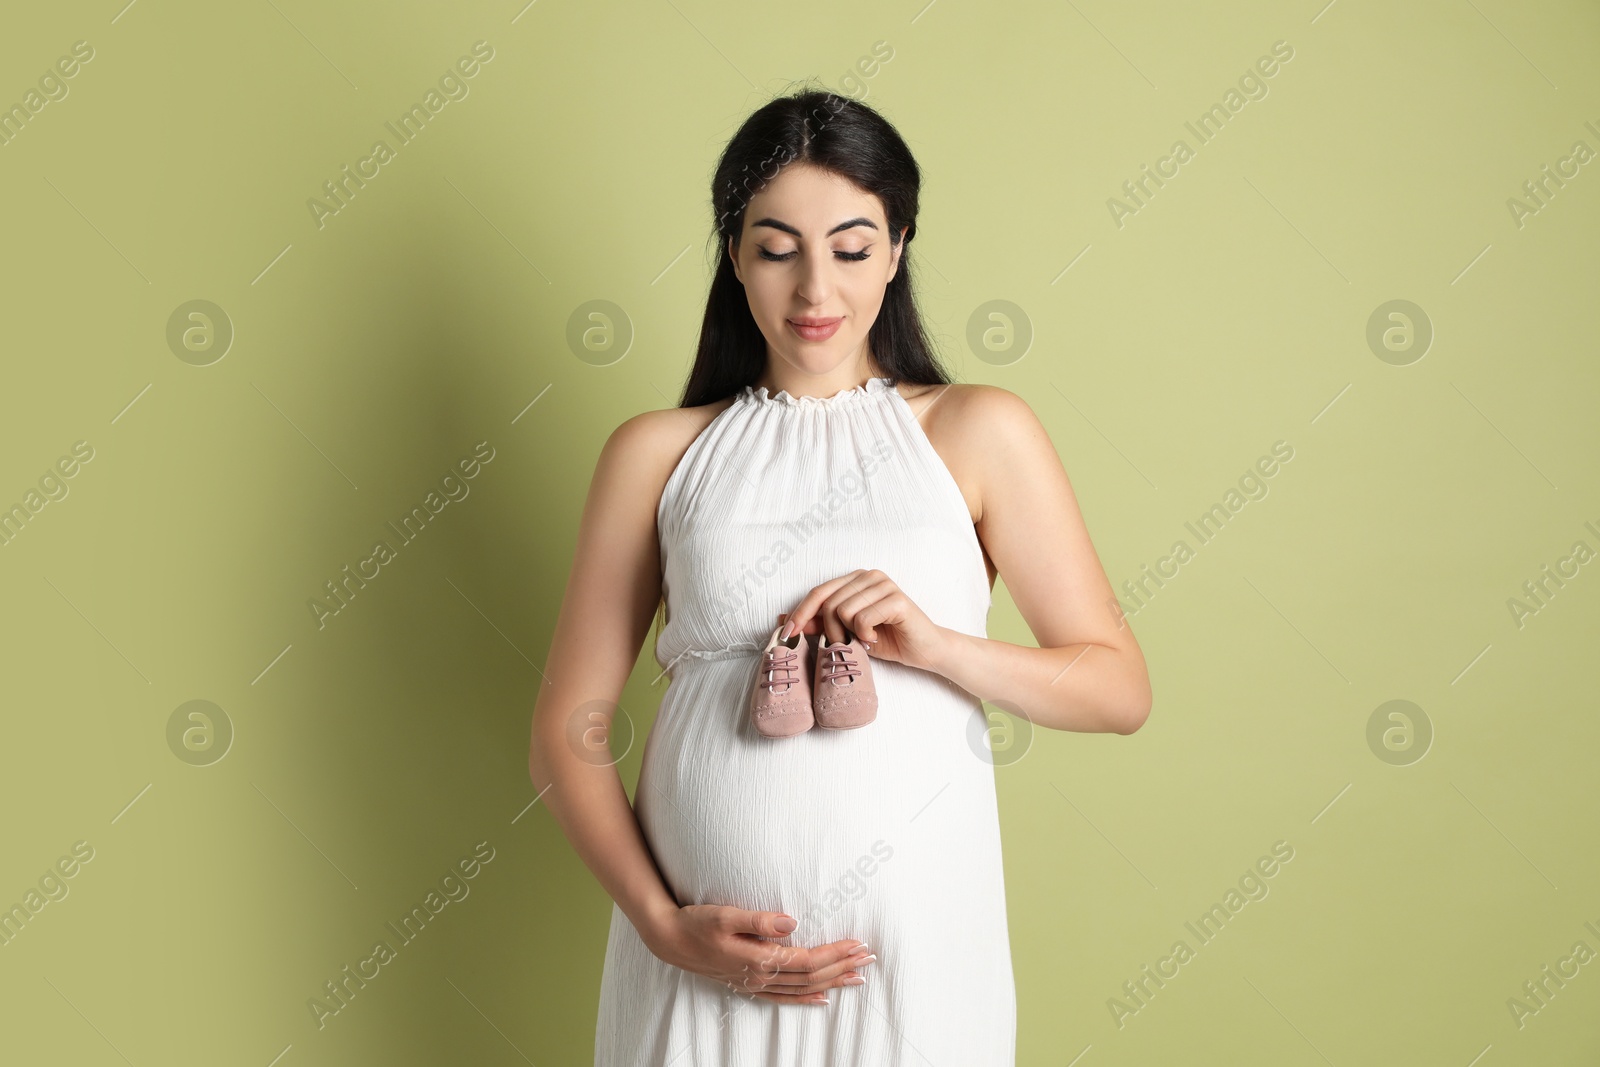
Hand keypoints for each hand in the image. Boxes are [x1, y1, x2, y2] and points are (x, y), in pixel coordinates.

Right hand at [645, 904, 874, 1003]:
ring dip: (832, 982)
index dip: (836, 953)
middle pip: (812, 976)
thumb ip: (760, 919)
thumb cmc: (697, 923)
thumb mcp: (726, 914)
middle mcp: (761, 977)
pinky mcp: (749, 984)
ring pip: (803, 989)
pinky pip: (785, 997)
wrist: (670, 940)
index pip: (808, 959)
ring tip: (857, 977)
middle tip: (870, 957)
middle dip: (843, 966)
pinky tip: (822, 998)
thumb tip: (792, 922)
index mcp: (759, 959)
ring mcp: (755, 984)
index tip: (859, 944)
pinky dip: (807, 999)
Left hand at [780, 568, 948, 672]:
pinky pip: (862, 618)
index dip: (800, 613)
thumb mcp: (847, 633)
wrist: (924, 650)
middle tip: (844, 645)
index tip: (786, 633)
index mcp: (855, 579)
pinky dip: (865, 635)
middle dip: (829, 630)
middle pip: (828, 603)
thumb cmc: (887, 639)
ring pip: (843, 611)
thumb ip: (819, 624)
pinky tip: (876, 637)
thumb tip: (784, 620)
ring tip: (864, 640)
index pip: (819, 592)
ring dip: (849, 634)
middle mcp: (869, 576)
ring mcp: (884, 585)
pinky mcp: (897, 599)